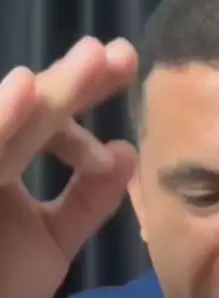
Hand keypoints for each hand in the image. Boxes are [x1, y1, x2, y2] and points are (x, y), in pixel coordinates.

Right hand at [0, 36, 137, 297]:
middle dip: (74, 82)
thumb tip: (128, 151)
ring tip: (89, 63)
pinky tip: (25, 92)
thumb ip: (86, 203)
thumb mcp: (50, 242)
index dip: (84, 95)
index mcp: (5, 164)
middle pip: (29, 112)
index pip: (48, 121)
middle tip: (119, 54)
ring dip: (42, 95)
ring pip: (3, 125)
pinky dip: (1, 120)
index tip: (127, 70)